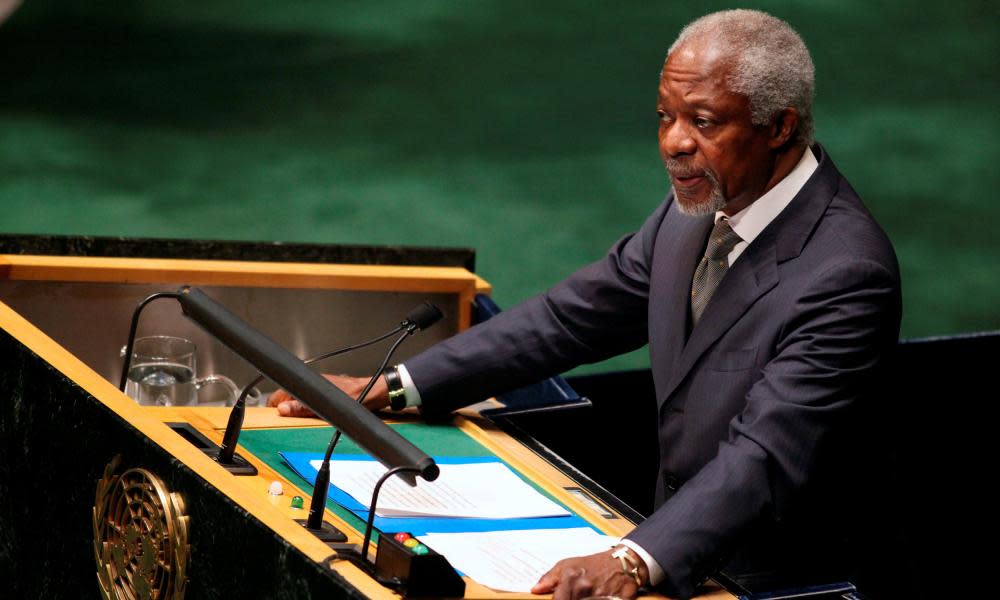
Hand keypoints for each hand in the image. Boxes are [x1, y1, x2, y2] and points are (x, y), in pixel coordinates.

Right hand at [267, 374, 390, 416]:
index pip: (281, 392)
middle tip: (284, 420)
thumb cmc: (357, 397)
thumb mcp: (327, 405)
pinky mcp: (326, 394)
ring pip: (299, 399)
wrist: (374, 394)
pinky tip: (310, 416)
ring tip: (296, 419)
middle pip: (288, 396)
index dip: (274, 404)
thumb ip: (304, 407)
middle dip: (284, 408)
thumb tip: (282, 408)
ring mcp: (320, 389)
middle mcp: (313, 384)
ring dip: (295, 409)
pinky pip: (310, 402)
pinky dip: (306, 409)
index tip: (271, 415)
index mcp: (310, 383)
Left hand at [531, 548, 646, 599]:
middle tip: (576, 596)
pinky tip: (598, 598)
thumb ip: (550, 578)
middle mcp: (585, 587)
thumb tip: (535, 589)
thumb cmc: (592, 564)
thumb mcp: (567, 565)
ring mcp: (601, 595)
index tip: (560, 599)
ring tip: (586, 596)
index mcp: (571, 578)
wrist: (621, 561)